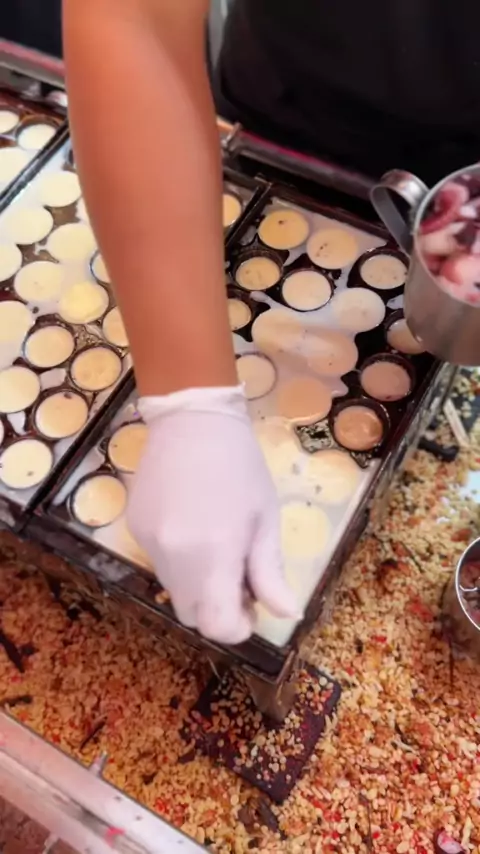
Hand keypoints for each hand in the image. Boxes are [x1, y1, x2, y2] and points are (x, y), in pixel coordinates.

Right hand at [127, 386, 297, 644]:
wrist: (192, 418)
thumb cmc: (240, 466)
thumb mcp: (265, 517)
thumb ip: (270, 572)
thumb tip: (286, 613)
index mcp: (214, 554)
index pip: (217, 626)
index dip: (237, 626)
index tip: (252, 606)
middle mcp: (174, 557)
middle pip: (192, 615)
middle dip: (217, 609)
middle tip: (239, 577)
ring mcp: (148, 543)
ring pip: (173, 590)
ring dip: (197, 585)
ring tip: (217, 547)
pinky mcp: (134, 529)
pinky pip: (159, 563)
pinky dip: (178, 561)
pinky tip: (192, 526)